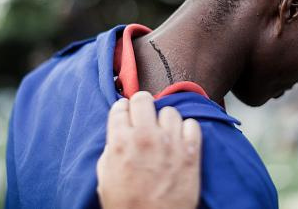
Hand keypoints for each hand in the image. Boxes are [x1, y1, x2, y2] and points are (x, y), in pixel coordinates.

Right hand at [97, 91, 201, 208]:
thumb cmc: (127, 205)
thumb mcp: (105, 176)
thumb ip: (112, 148)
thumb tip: (120, 133)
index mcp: (120, 141)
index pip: (121, 106)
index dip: (124, 110)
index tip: (127, 115)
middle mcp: (145, 137)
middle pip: (144, 99)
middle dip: (143, 106)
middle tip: (145, 116)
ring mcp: (170, 143)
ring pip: (170, 111)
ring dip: (166, 121)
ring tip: (164, 134)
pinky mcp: (191, 152)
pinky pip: (192, 125)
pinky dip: (187, 130)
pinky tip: (181, 140)